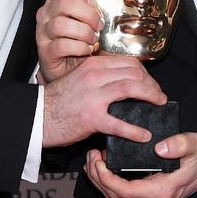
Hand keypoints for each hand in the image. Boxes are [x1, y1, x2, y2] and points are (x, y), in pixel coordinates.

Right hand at [36, 0, 101, 83]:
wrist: (67, 69)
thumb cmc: (77, 41)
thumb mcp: (83, 20)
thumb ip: (89, 9)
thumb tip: (102, 8)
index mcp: (55, 1)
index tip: (93, 3)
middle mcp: (46, 14)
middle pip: (65, 2)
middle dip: (88, 14)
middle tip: (98, 25)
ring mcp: (43, 33)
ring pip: (62, 24)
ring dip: (84, 32)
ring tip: (92, 39)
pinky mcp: (45, 52)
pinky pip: (62, 46)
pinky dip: (79, 47)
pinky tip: (86, 49)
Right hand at [42, 55, 166, 147]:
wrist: (37, 116)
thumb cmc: (57, 100)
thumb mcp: (78, 78)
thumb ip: (99, 76)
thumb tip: (122, 81)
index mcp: (93, 65)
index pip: (129, 62)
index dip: (145, 73)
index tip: (151, 83)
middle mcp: (95, 76)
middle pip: (135, 73)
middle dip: (152, 84)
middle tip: (159, 96)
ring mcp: (94, 97)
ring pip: (132, 89)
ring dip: (151, 96)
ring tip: (159, 105)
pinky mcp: (92, 118)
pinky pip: (120, 123)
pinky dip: (135, 130)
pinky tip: (144, 135)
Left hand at [85, 133, 196, 197]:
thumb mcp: (192, 145)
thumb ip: (179, 145)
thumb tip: (160, 148)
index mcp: (162, 191)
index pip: (124, 191)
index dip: (106, 178)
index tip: (98, 161)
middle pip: (115, 197)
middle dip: (98, 178)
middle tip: (91, 157)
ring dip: (100, 182)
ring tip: (93, 161)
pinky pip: (122, 197)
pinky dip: (108, 184)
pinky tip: (103, 168)